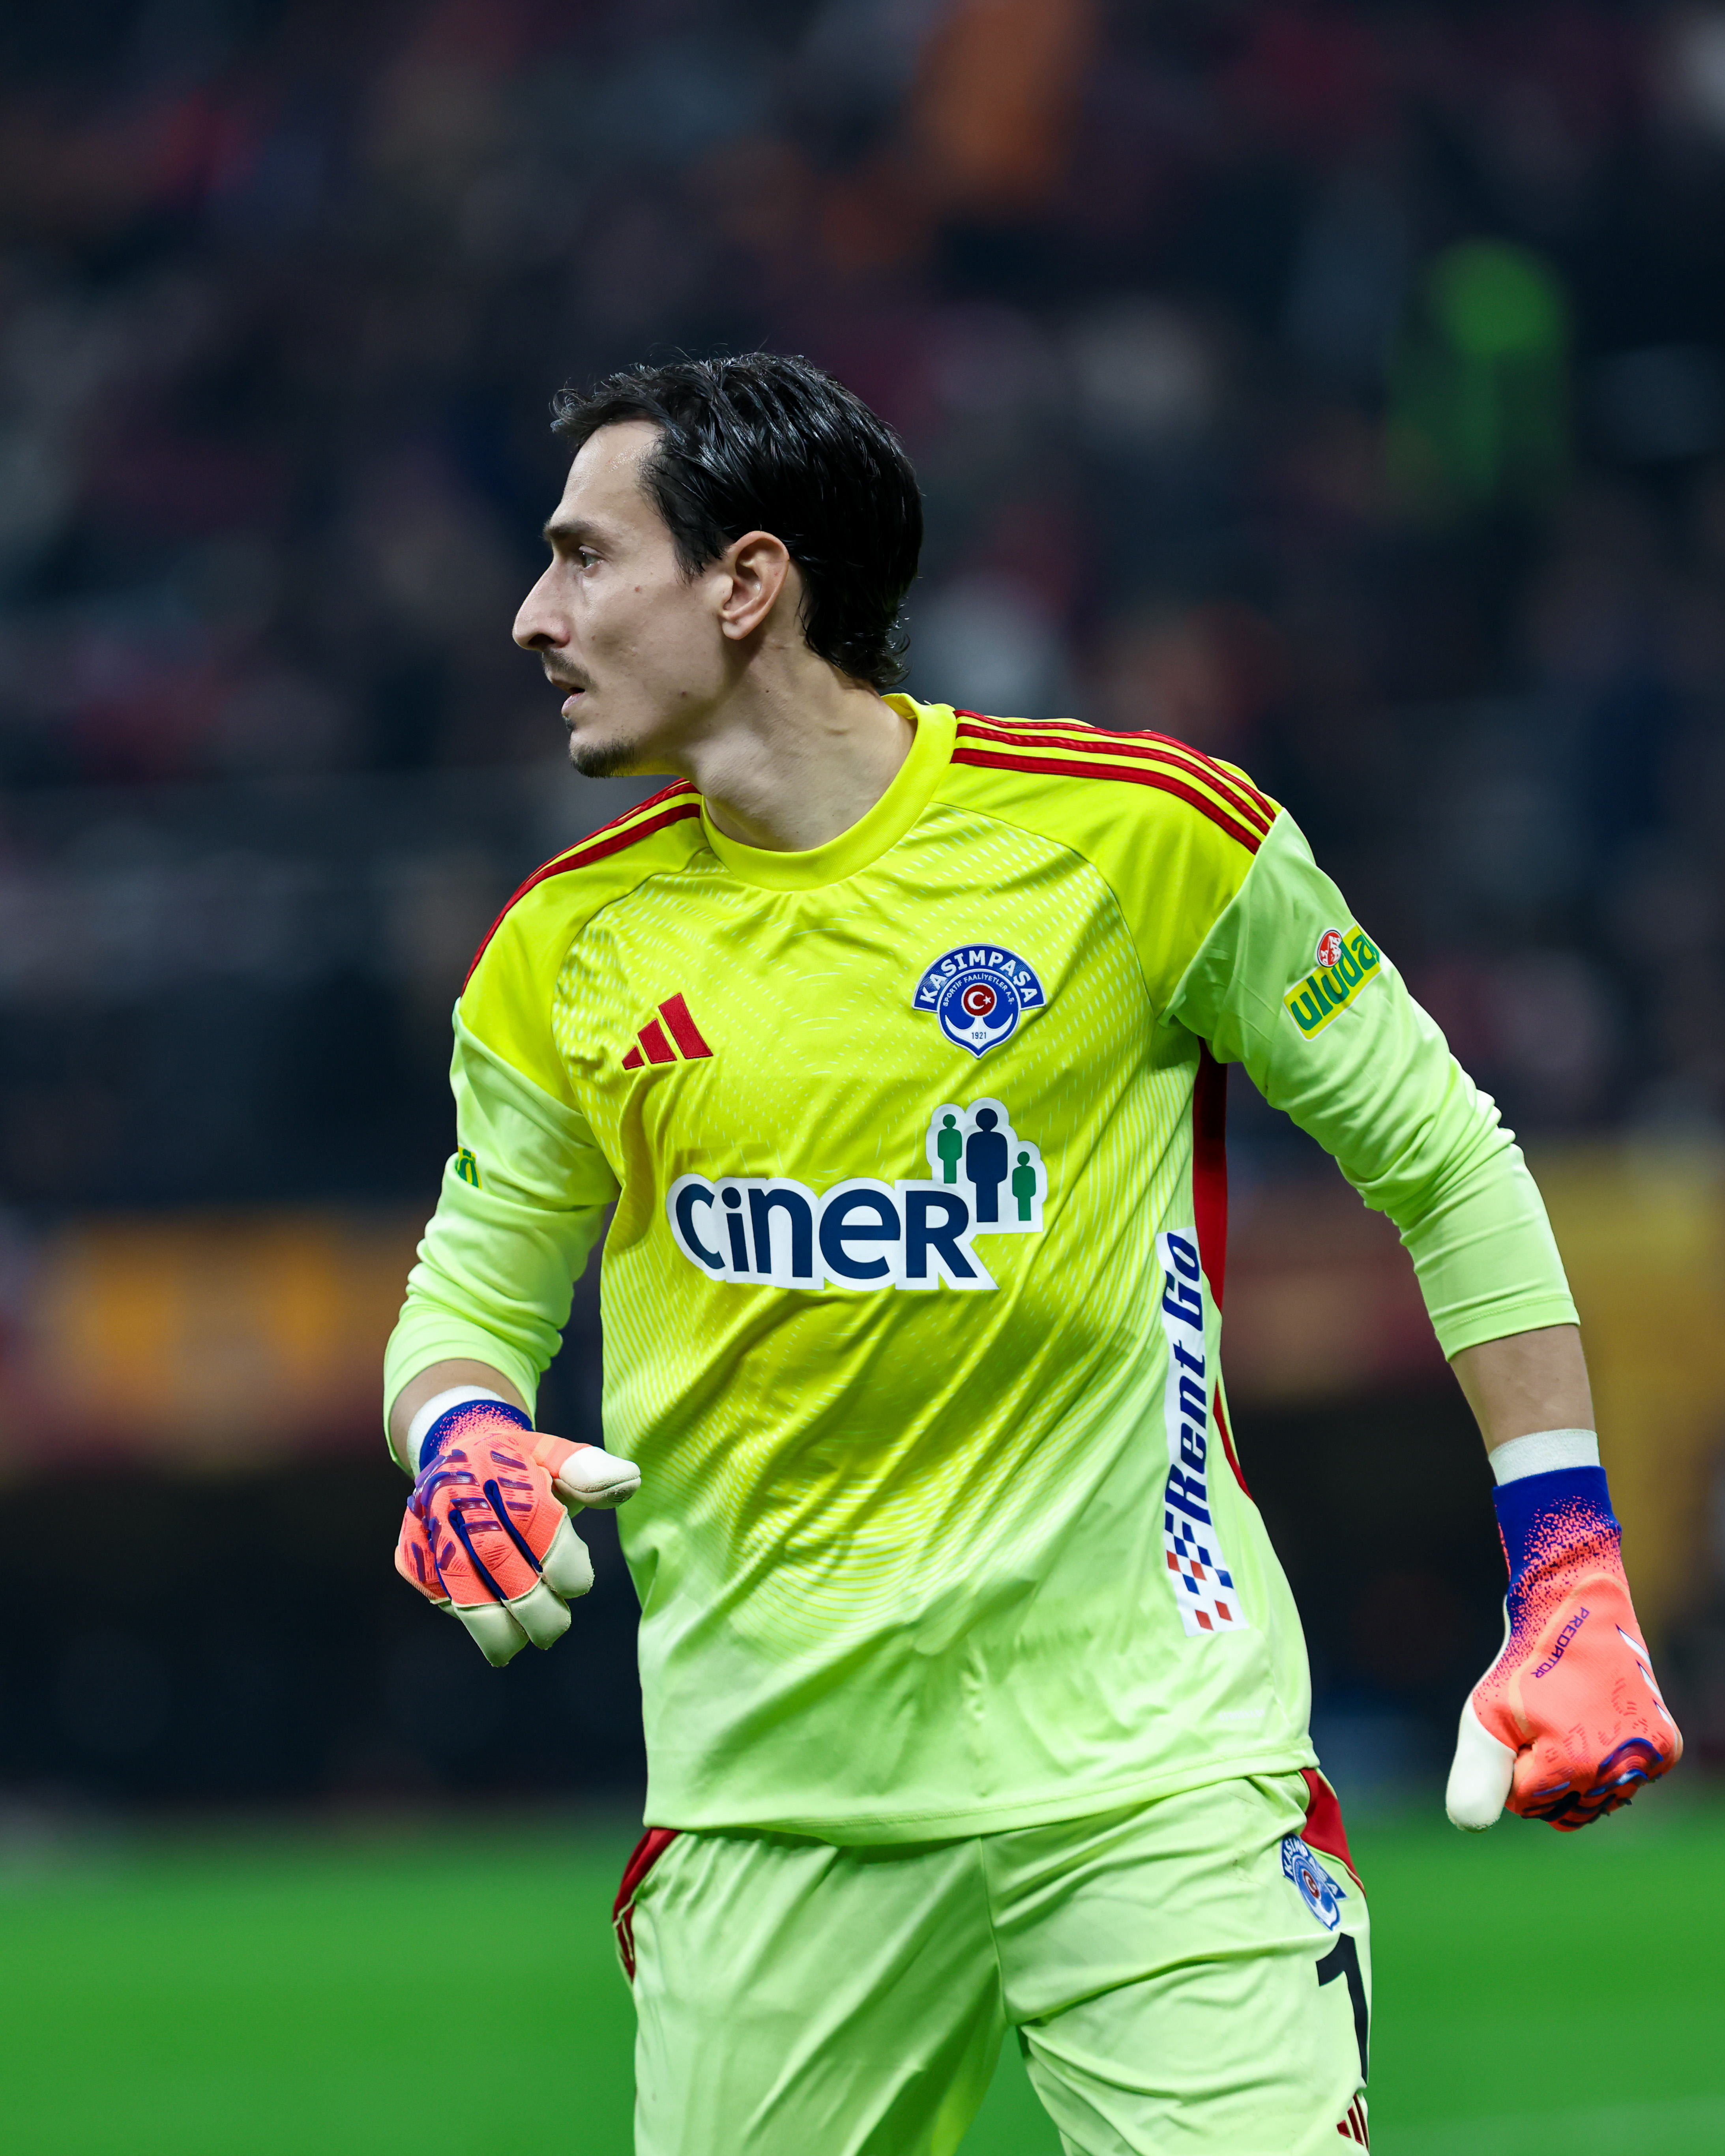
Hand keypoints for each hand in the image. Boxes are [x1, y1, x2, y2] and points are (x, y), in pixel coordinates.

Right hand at [395, 1402, 640, 1665]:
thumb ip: (589, 1470)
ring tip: (514, 1648)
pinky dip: (460, 1613)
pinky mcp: (410, 1549)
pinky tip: (487, 1622)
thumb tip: (630, 1480)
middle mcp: (465, 1496)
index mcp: (506, 1471)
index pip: (536, 1522)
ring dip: (488, 1625)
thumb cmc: (518, 1463)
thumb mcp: (555, 1455)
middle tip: (553, 1631)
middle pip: (498, 1558)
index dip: (562, 1563)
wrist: (454, 1448)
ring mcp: (432, 1524)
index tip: (576, 1588)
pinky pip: (433, 1590)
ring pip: (458, 1582)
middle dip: (530, 1607)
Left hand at [1446, 1475, 1680, 1830]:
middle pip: (1566, 1810)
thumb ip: (1477, 1777)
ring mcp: (1648, 1761)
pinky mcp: (1666, 1748)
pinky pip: (1629, 1780)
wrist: (1577, 1613)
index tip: (1518, 1726)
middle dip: (1545, 1779)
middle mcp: (1619, 1772)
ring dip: (1578, 1775)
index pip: (1525, 1803)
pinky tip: (1597, 1725)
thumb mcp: (1485, 1716)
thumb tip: (1467, 1827)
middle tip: (1542, 1727)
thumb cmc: (1526, 1666)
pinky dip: (1609, 1764)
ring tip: (1569, 1724)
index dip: (1512, 1765)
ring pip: (1600, 1800)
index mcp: (1572, 1768)